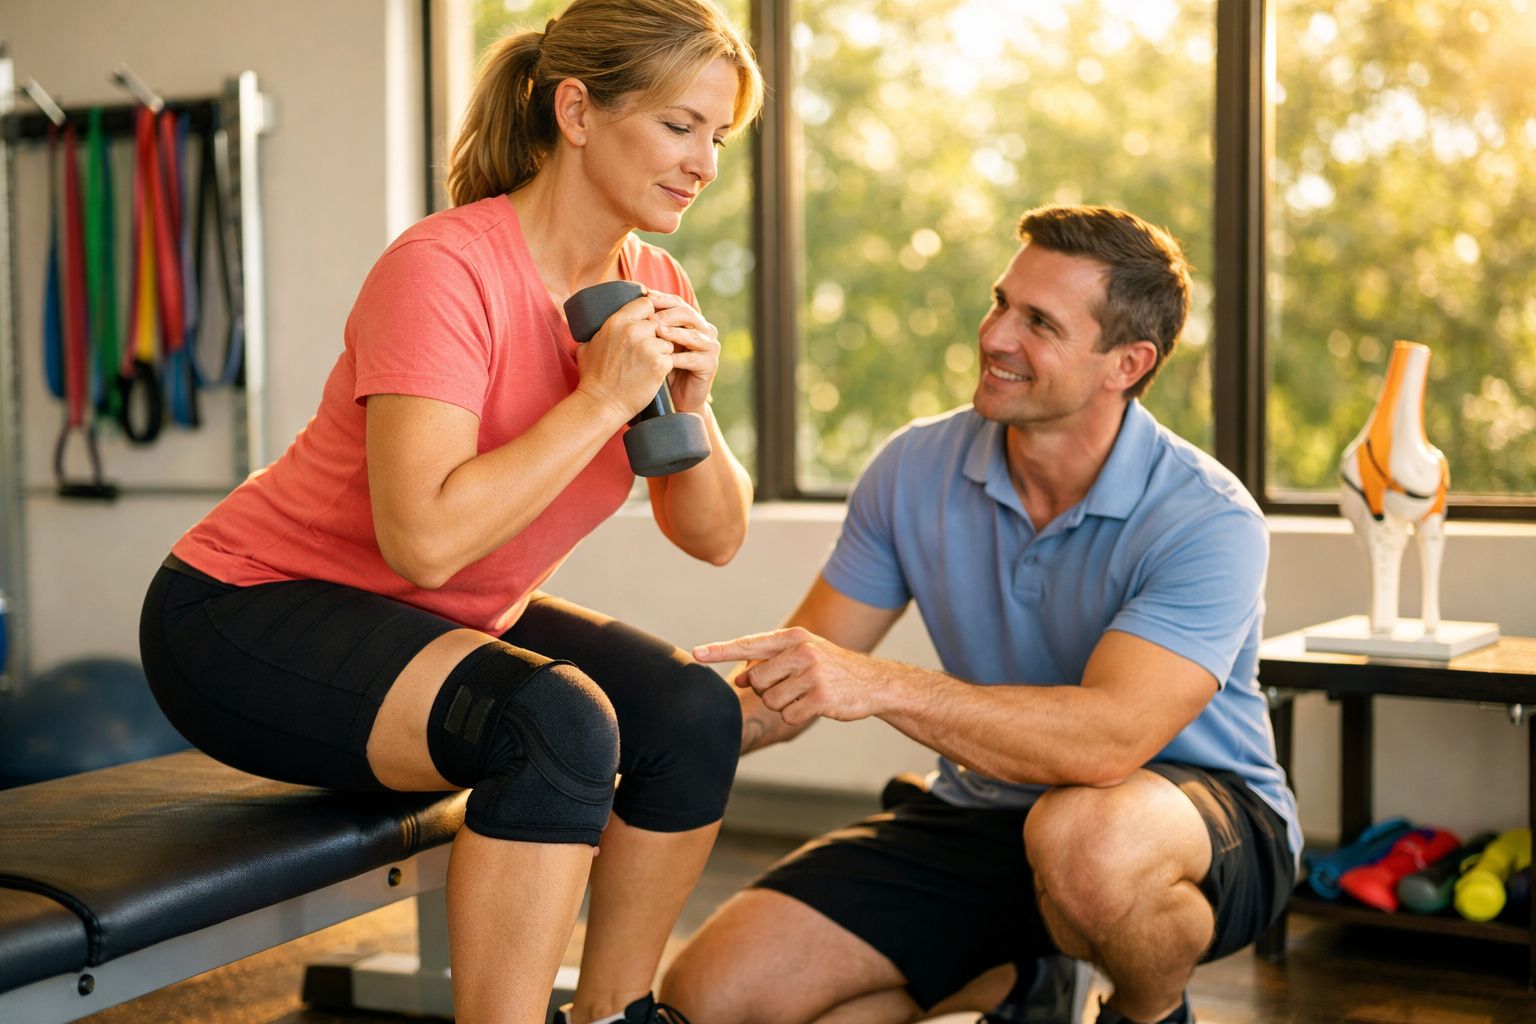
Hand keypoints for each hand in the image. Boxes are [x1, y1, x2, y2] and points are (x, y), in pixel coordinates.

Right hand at [574, 292, 672, 419]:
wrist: (601, 403)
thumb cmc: (593, 378)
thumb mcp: (586, 347)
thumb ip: (597, 332)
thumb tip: (592, 324)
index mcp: (616, 322)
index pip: (646, 304)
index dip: (650, 314)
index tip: (649, 325)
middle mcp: (633, 331)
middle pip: (659, 323)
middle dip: (656, 336)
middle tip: (649, 351)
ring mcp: (647, 347)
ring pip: (667, 341)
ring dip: (662, 352)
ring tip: (648, 365)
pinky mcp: (659, 364)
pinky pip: (671, 358)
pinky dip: (665, 367)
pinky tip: (653, 375)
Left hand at [646, 291, 719, 413]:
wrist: (676, 398)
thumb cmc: (662, 367)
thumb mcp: (656, 342)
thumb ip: (651, 324)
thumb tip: (635, 301)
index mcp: (691, 321)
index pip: (677, 303)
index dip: (661, 298)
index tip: (643, 296)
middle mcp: (704, 330)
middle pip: (688, 314)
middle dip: (668, 313)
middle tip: (650, 316)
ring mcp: (710, 347)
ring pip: (693, 334)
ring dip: (674, 332)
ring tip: (657, 331)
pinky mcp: (710, 365)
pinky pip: (693, 358)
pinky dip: (678, 358)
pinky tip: (663, 358)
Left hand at [693, 627, 882, 726]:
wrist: (873, 682)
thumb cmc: (831, 668)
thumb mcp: (803, 655)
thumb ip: (770, 664)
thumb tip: (740, 680)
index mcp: (793, 637)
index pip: (748, 644)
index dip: (720, 650)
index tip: (696, 653)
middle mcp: (802, 651)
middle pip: (757, 681)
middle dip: (768, 689)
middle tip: (794, 685)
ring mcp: (812, 675)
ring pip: (771, 701)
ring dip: (784, 704)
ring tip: (807, 693)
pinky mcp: (821, 698)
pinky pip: (789, 715)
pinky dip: (798, 715)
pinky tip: (816, 705)